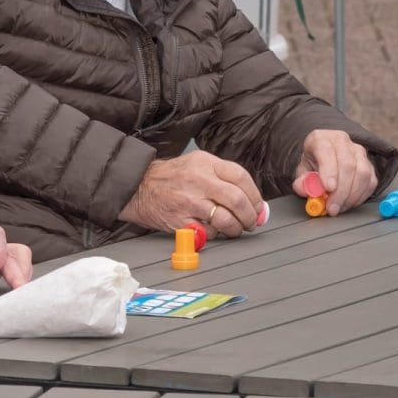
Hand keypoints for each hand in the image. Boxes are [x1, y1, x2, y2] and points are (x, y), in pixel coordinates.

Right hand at [118, 150, 264, 237]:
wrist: (139, 186)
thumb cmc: (173, 176)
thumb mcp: (198, 163)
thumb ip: (225, 178)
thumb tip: (253, 201)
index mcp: (206, 163)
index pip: (241, 177)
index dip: (255, 195)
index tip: (258, 206)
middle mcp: (198, 180)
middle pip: (237, 200)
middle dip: (250, 216)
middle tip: (251, 222)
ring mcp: (189, 201)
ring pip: (225, 219)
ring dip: (235, 228)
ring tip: (235, 229)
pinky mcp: (180, 220)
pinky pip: (208, 232)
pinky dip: (216, 234)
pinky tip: (213, 230)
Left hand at [293, 130, 379, 215]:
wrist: (324, 158)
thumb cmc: (313, 165)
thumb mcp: (301, 173)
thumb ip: (301, 183)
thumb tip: (306, 190)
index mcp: (321, 139)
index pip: (326, 150)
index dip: (329, 170)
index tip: (328, 188)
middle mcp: (342, 141)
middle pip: (347, 164)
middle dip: (340, 191)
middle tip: (332, 208)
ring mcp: (358, 151)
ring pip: (362, 173)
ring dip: (351, 196)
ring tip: (339, 208)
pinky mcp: (370, 164)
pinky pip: (370, 182)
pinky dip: (360, 197)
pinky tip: (349, 203)